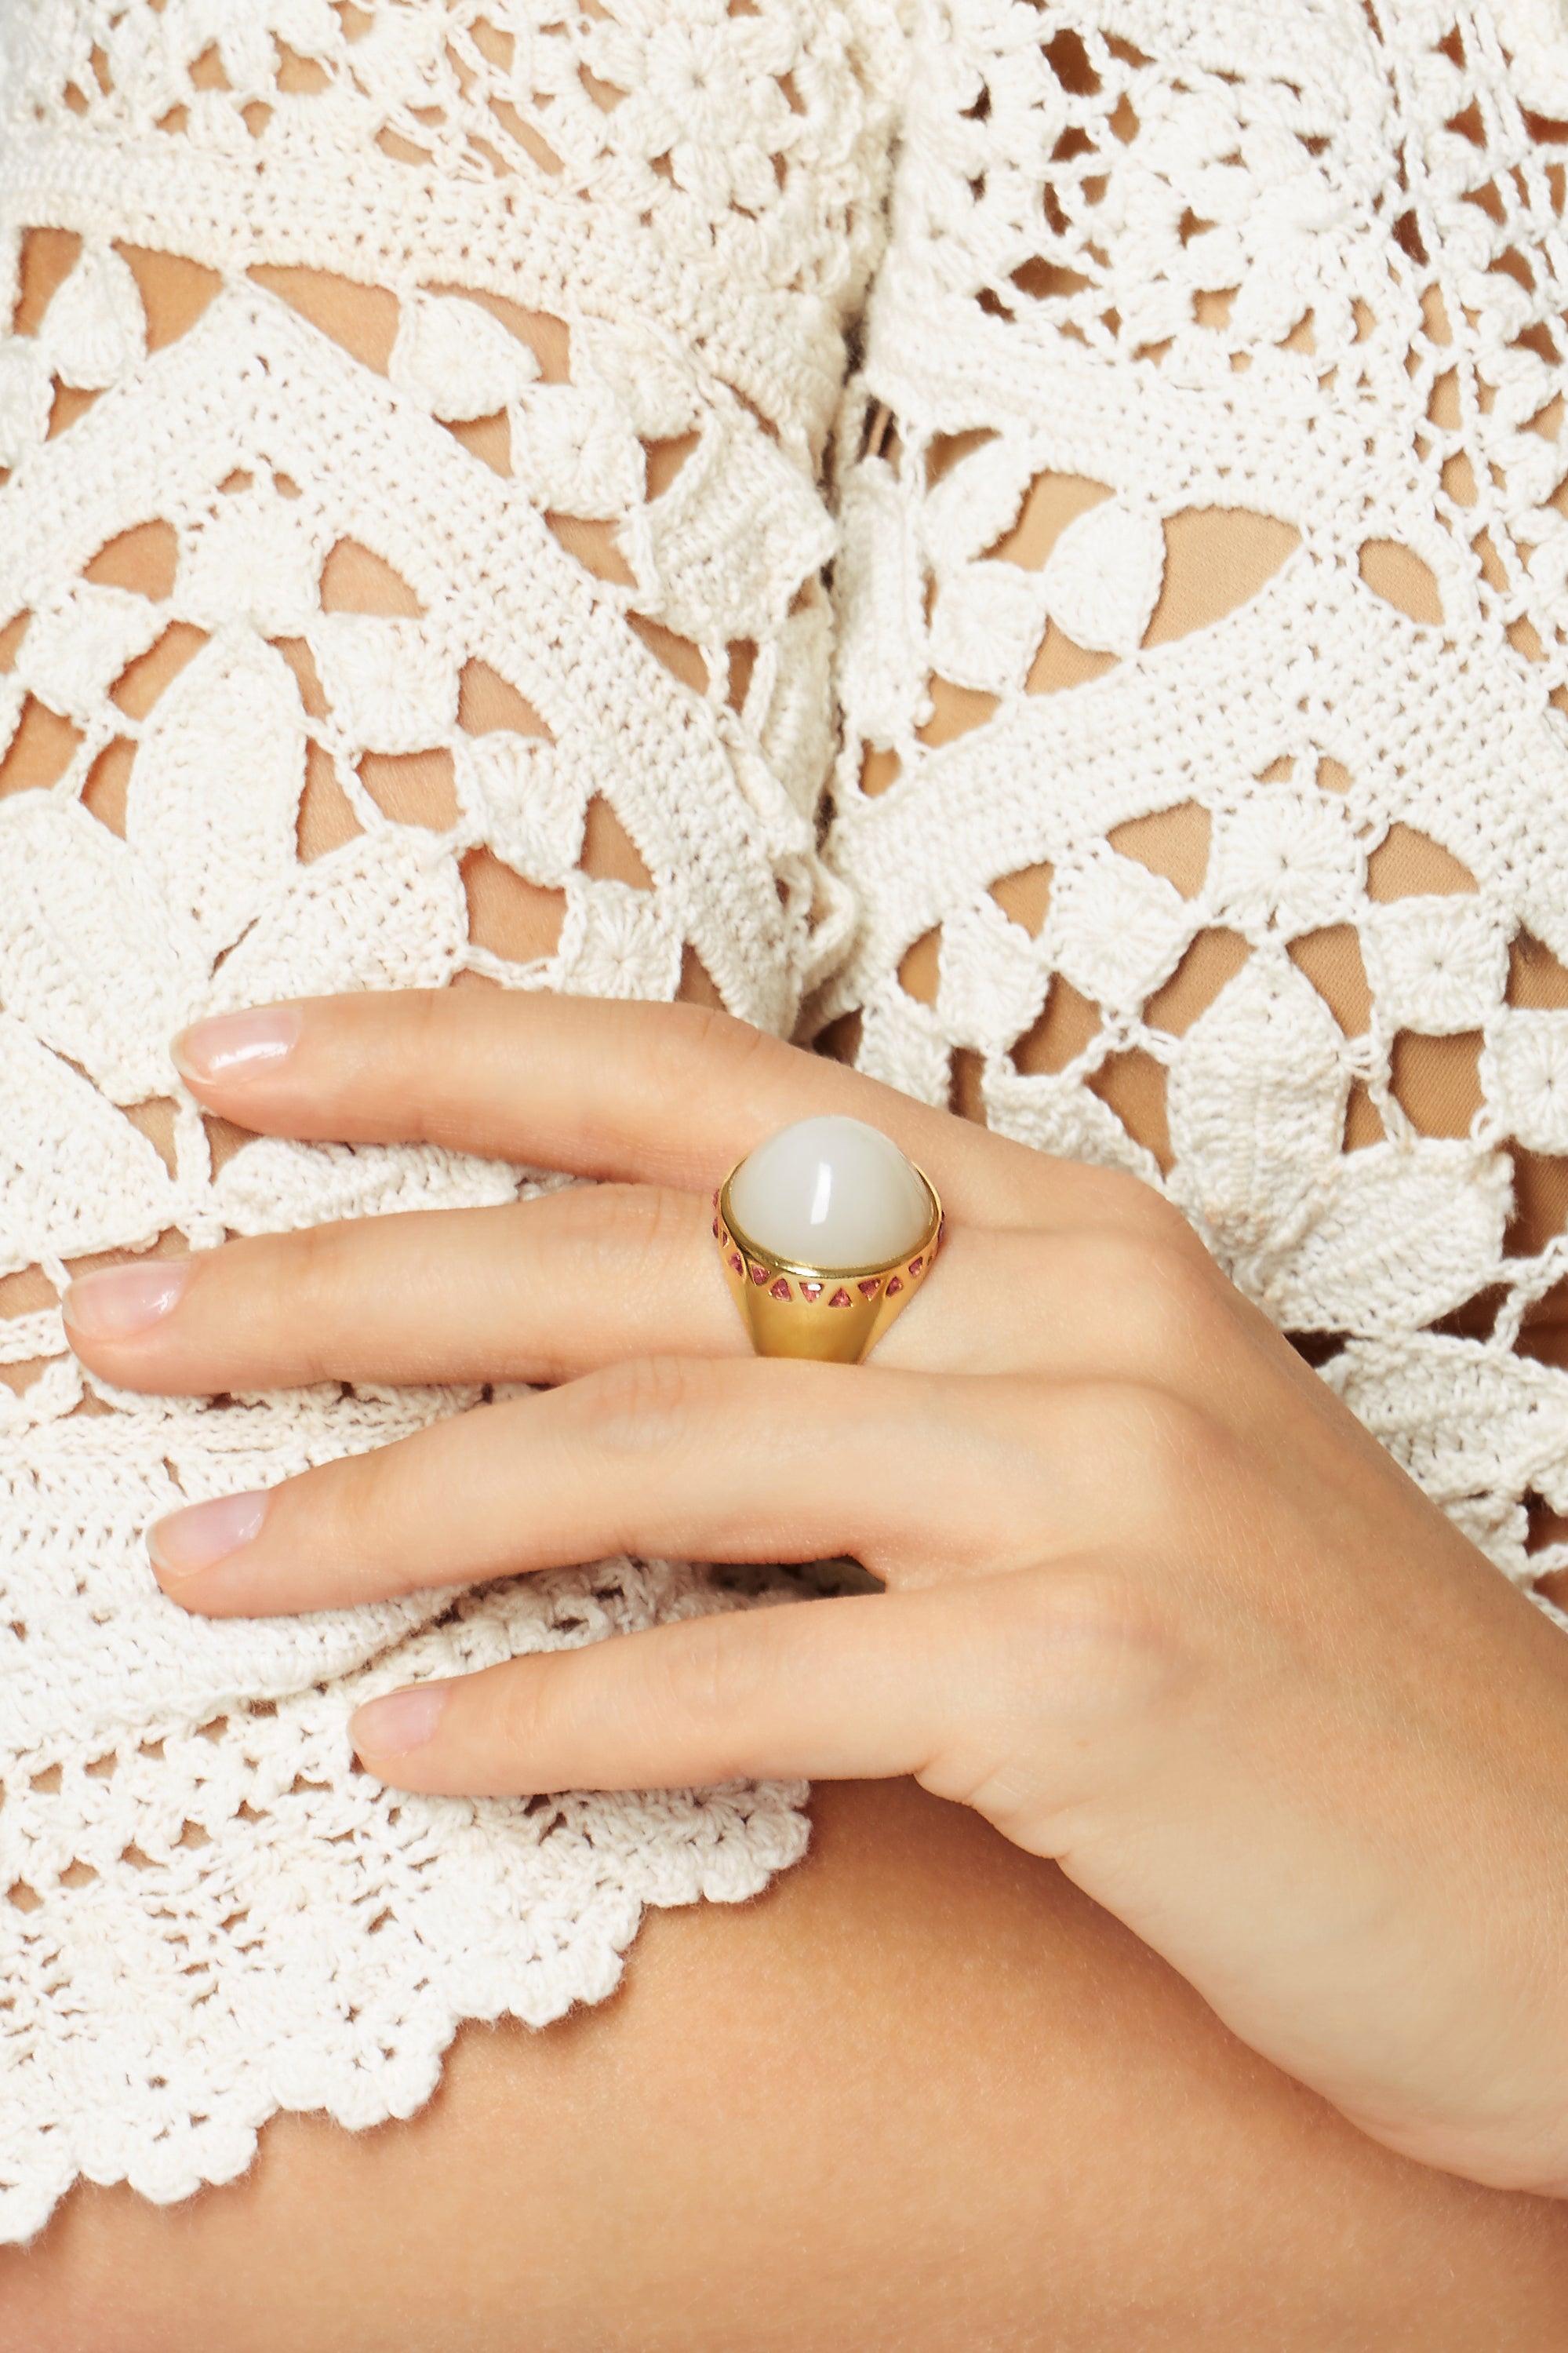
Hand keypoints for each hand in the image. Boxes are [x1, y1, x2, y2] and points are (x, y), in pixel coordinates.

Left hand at [62, 989, 1567, 2196]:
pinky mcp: (1098, 1678)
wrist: (1558, 1876)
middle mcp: (1074, 1302)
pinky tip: (405, 1748)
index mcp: (1059, 1217)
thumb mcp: (1094, 1449)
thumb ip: (880, 1373)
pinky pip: (757, 1681)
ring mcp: (1096, 1477)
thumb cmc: (1293, 1663)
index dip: (446, 1057)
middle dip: (339, 1274)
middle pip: (630, 1250)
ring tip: (197, 1547)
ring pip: (659, 1446)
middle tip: (115, 1308)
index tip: (235, 1062)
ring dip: (390, 1504)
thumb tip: (593, 1386)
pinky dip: (560, 1720)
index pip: (697, 1083)